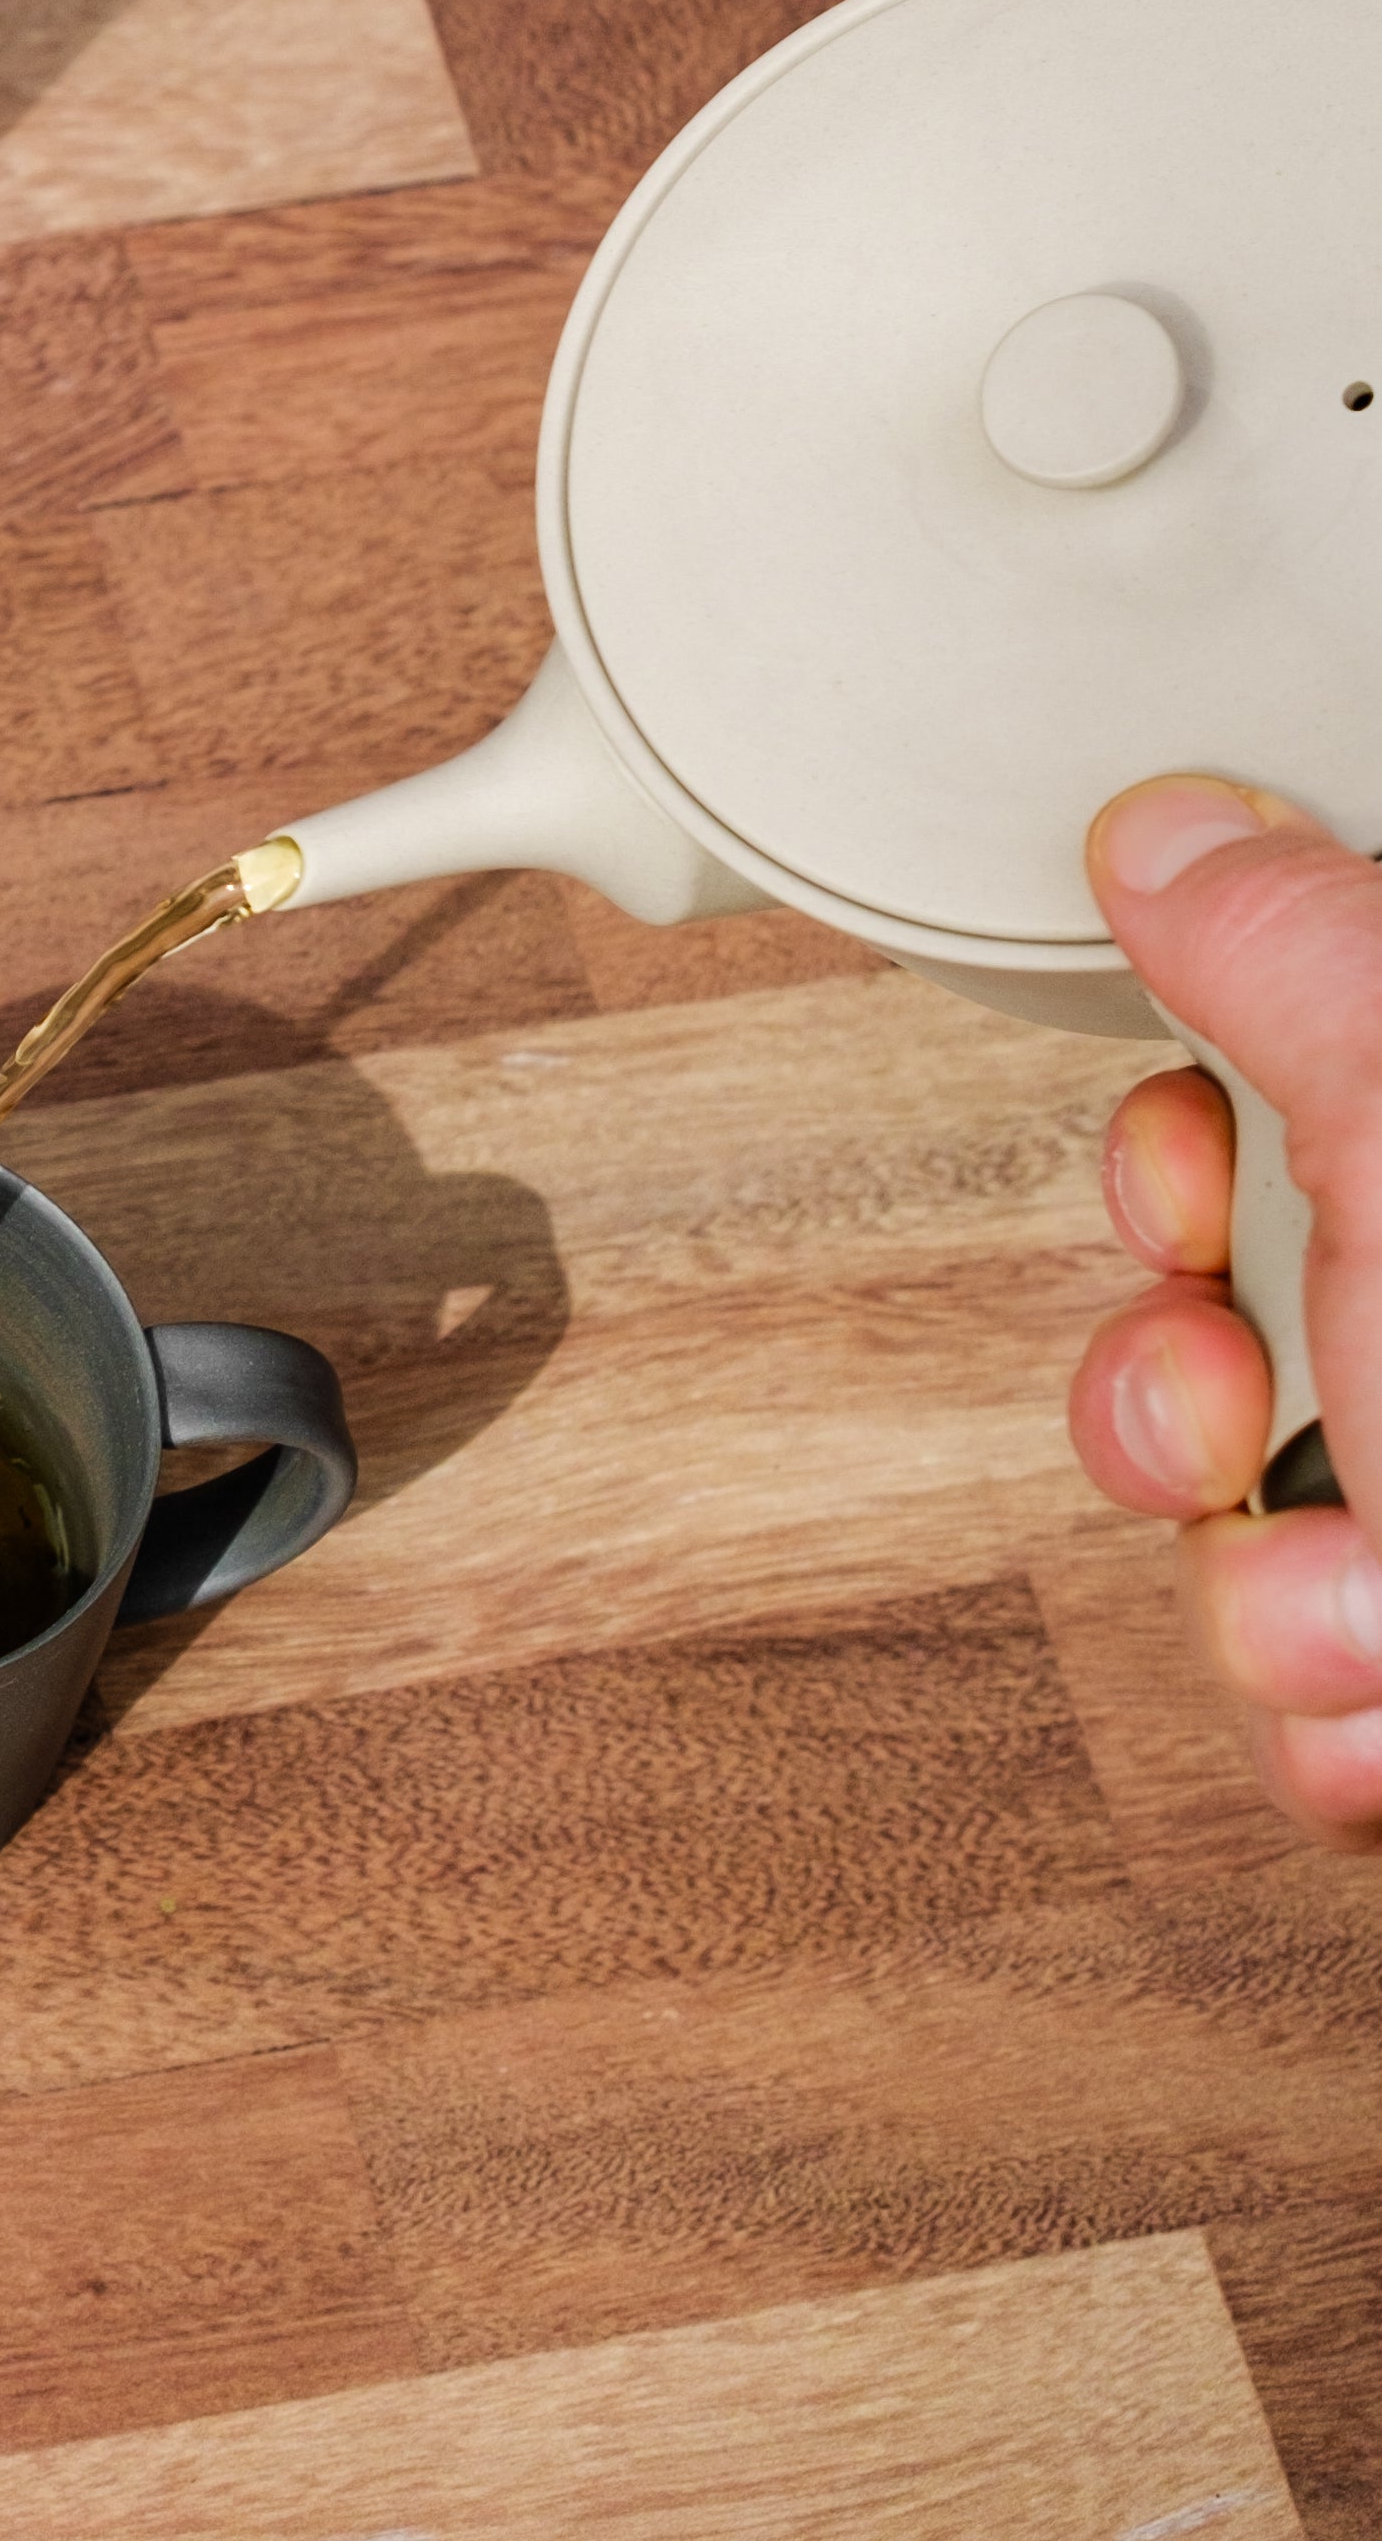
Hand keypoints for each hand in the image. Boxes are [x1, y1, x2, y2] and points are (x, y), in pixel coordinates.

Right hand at [1073, 775, 1381, 1846]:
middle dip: (1183, 1383)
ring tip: (1358, 1610)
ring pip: (1265, 1511)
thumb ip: (1306, 954)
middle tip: (1232, 1404)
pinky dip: (1329, 1707)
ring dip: (1257, 1578)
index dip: (1197, 1134)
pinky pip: (1321, 1685)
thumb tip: (1184, 834)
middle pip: (1264, 1307)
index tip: (1196, 1181)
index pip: (1329, 1090)